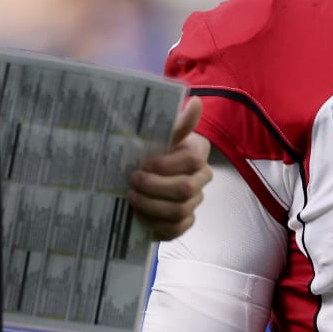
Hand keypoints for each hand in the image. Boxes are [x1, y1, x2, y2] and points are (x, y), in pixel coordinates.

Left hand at [129, 97, 213, 242]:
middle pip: (185, 189)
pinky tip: (138, 214)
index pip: (192, 161)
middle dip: (154, 187)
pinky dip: (154, 223)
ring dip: (151, 205)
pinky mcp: (185, 222)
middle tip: (132, 181)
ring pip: (179, 211)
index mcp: (198, 154)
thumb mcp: (159, 136)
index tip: (144, 163)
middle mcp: (201, 178)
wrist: (143, 176)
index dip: (166, 165)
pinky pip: (176, 229)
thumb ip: (176, 124)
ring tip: (131, 197)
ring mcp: (194, 202)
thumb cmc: (151, 151)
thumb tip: (196, 102)